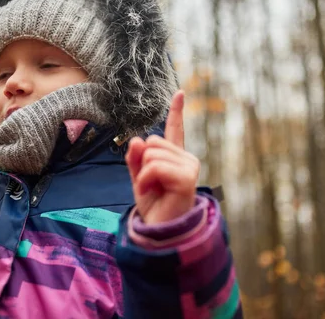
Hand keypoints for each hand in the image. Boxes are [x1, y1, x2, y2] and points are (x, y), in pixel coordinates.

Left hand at [125, 90, 199, 224]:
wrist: (159, 230)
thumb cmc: (153, 205)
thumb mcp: (138, 178)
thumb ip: (135, 159)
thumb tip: (138, 139)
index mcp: (175, 157)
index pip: (174, 130)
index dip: (176, 111)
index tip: (180, 93)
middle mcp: (186, 159)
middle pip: (152, 142)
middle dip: (142, 164)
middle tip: (149, 185)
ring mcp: (189, 167)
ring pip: (152, 154)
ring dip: (143, 174)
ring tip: (151, 189)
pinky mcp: (187, 178)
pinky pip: (154, 167)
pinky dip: (144, 180)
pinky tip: (150, 192)